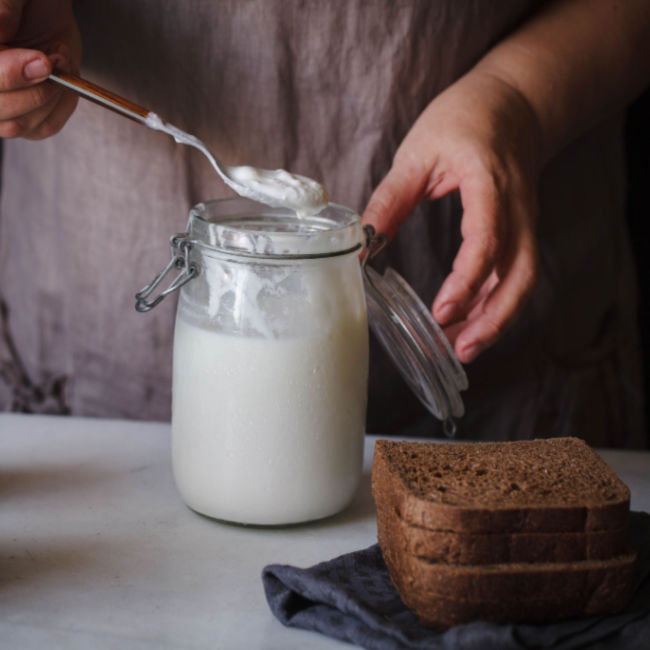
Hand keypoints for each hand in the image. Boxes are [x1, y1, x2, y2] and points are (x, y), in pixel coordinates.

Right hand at [0, 0, 80, 138]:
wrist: (46, 13)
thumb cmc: (27, 4)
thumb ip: (4, 6)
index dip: (10, 75)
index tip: (42, 60)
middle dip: (36, 89)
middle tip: (52, 60)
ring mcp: (2, 105)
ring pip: (19, 125)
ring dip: (51, 96)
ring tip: (60, 62)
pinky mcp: (26, 118)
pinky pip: (44, 127)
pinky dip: (63, 104)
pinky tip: (66, 80)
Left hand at [362, 70, 540, 363]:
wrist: (515, 101)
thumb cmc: (465, 118)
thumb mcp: (417, 153)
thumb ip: (389, 201)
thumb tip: (361, 246)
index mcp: (489, 184)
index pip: (486, 242)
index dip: (467, 281)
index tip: (442, 312)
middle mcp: (517, 209)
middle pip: (520, 275)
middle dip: (493, 320)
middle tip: (458, 351)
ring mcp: (525, 221)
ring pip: (523, 281)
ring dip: (495, 320)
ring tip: (461, 349)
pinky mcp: (520, 230)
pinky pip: (515, 274)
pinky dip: (494, 303)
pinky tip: (469, 321)